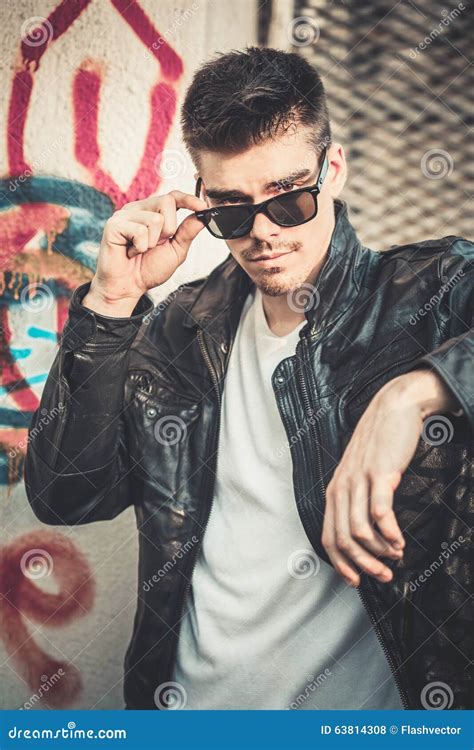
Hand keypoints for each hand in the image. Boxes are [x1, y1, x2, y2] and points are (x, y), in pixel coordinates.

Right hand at [84, 191, 207, 315]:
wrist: (127, 287)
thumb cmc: (148, 269)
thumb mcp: (175, 251)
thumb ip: (187, 233)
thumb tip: (202, 216)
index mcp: (153, 213)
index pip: (172, 197)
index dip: (188, 199)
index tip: (202, 206)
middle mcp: (138, 210)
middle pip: (166, 202)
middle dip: (169, 230)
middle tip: (154, 245)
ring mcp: (124, 215)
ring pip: (155, 219)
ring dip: (152, 243)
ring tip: (140, 250)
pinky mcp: (114, 225)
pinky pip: (139, 231)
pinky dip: (139, 248)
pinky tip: (130, 252)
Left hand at [321, 370, 457, 586]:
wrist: (394, 408)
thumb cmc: (380, 443)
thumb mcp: (360, 472)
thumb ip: (359, 498)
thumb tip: (369, 533)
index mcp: (334, 489)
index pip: (328, 536)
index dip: (340, 563)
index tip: (356, 580)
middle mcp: (342, 487)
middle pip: (342, 539)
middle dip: (363, 565)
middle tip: (383, 576)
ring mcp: (359, 480)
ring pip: (359, 530)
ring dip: (379, 552)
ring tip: (396, 557)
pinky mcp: (379, 473)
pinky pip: (380, 512)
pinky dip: (389, 533)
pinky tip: (399, 541)